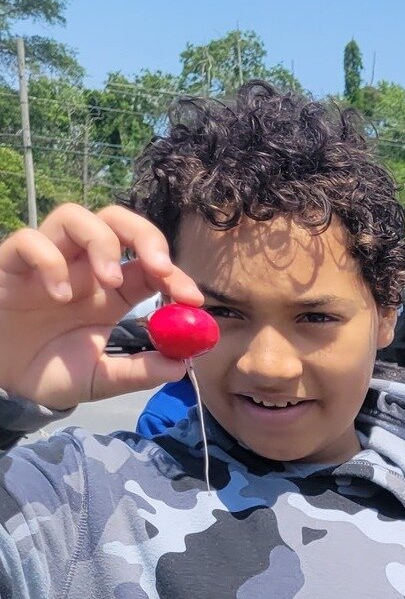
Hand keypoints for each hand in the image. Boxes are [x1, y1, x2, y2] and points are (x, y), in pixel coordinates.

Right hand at [0, 203, 203, 407]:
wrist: (3, 382)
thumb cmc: (52, 371)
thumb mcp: (102, 379)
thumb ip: (138, 372)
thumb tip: (181, 366)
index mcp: (113, 292)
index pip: (150, 265)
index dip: (175, 274)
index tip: (192, 298)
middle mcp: (83, 269)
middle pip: (117, 222)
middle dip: (145, 236)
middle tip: (159, 268)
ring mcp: (49, 262)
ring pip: (74, 216)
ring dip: (101, 241)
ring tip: (109, 281)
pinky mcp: (12, 265)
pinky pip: (29, 241)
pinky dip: (49, 261)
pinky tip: (59, 295)